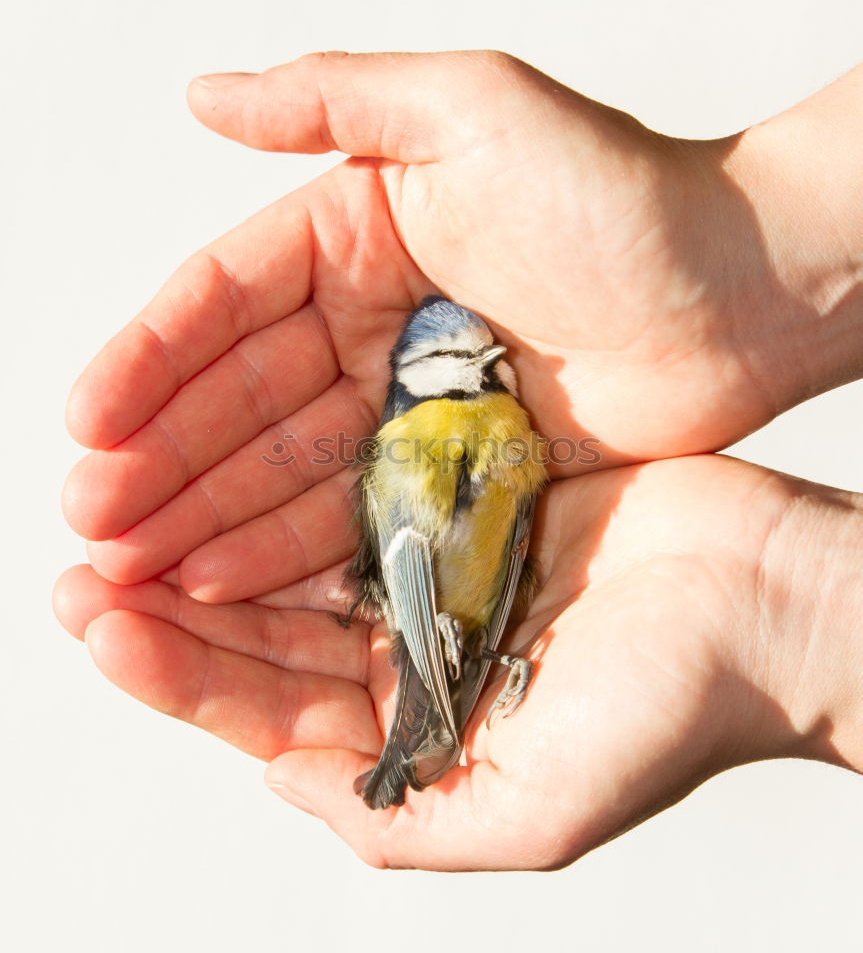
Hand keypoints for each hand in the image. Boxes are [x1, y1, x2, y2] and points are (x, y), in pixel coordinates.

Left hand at [54, 455, 860, 868]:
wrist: (770, 600)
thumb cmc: (673, 708)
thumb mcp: (532, 810)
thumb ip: (401, 817)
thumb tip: (282, 783)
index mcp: (415, 731)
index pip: (266, 710)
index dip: (177, 674)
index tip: (98, 621)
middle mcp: (411, 649)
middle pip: (263, 632)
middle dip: (168, 606)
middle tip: (82, 562)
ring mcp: (434, 568)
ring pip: (296, 557)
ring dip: (216, 536)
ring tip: (130, 508)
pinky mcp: (464, 498)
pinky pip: (358, 489)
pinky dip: (297, 479)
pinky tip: (239, 455)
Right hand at [63, 51, 862, 587]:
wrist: (743, 289)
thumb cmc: (622, 192)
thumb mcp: (472, 110)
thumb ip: (335, 101)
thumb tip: (204, 94)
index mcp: (355, 235)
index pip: (226, 303)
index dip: (149, 362)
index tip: (87, 422)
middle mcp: (368, 321)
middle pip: (240, 401)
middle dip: (162, 463)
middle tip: (92, 523)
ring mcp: (406, 402)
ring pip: (284, 469)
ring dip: (208, 520)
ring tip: (137, 571)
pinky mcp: (451, 469)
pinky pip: (353, 514)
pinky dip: (290, 551)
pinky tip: (228, 586)